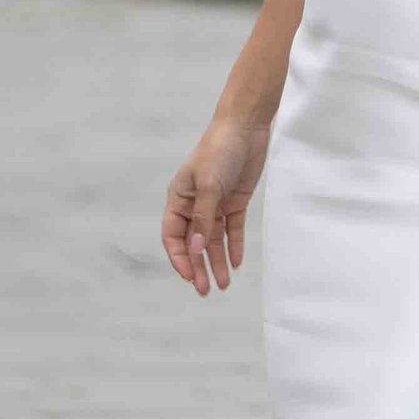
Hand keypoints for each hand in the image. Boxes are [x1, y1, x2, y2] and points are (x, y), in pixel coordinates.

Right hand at [161, 116, 269, 294]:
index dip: (179, 258)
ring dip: (217, 261)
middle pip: (194, 243)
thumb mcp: (210, 186)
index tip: (189, 276)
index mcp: (179, 199)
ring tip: (223, 285)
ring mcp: (215, 204)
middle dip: (198, 267)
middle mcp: (195, 205)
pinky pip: (232, 229)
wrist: (245, 128)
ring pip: (213, 240)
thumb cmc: (219, 151)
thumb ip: (204, 219)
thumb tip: (197, 250)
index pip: (173, 236)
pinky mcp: (235, 202)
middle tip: (205, 291)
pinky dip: (234, 245)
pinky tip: (236, 263)